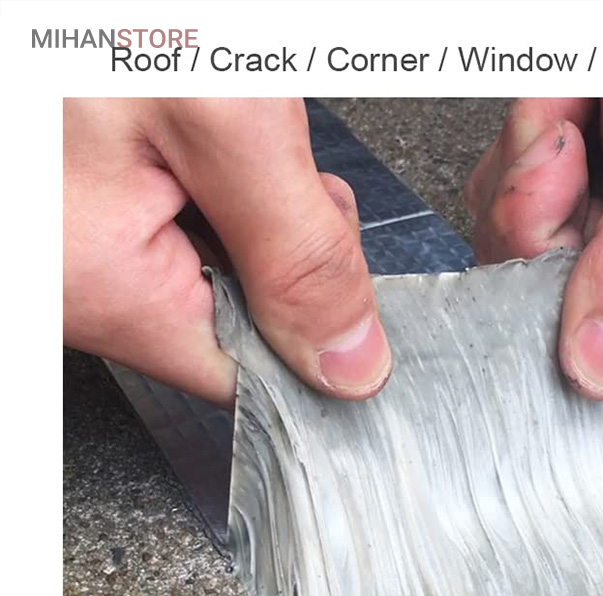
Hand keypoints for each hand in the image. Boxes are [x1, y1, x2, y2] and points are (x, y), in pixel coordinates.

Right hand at [64, 99, 391, 406]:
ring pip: (221, 265)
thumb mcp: (227, 120)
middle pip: (240, 318)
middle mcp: (78, 277)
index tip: (348, 296)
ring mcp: (82, 235)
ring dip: (261, 210)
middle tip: (278, 172)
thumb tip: (350, 368)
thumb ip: (298, 255)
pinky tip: (219, 135)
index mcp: (106, 287)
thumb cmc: (104, 12)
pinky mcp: (93, 194)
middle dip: (289, 256)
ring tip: (239, 135)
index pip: (247, 380)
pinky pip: (191, 220)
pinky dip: (227, 182)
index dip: (311, 345)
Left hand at [465, 98, 602, 399]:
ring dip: (528, 156)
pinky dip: (521, 144)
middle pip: (556, 277)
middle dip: (539, 192)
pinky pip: (520, 197)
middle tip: (574, 123)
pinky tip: (561, 105)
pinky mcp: (593, 185)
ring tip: (578, 100)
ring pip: (528, 237)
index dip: (560, 246)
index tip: (568, 169)